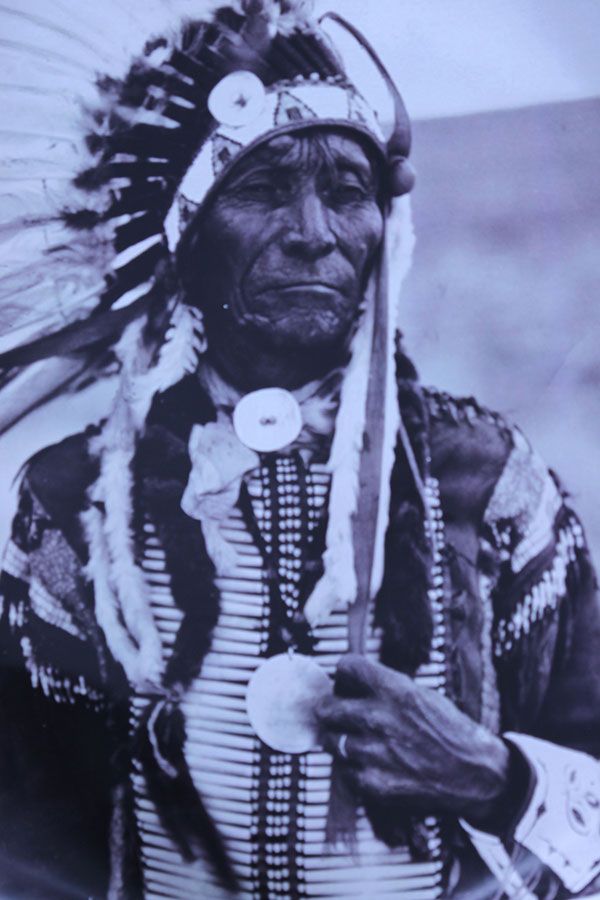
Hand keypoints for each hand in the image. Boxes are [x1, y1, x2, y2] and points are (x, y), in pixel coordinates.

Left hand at [315, 654, 511, 825]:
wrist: (475, 774)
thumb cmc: (450, 731)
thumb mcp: (421, 695)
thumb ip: (386, 688)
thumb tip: (354, 685)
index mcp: (394, 690)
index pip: (345, 667)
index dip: (344, 675)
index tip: (346, 683)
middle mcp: (379, 718)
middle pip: (326, 707)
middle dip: (331, 709)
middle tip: (339, 714)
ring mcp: (373, 752)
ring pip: (330, 740)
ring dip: (339, 740)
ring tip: (356, 742)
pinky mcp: (372, 783)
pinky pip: (345, 770)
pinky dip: (354, 768)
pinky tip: (371, 765)